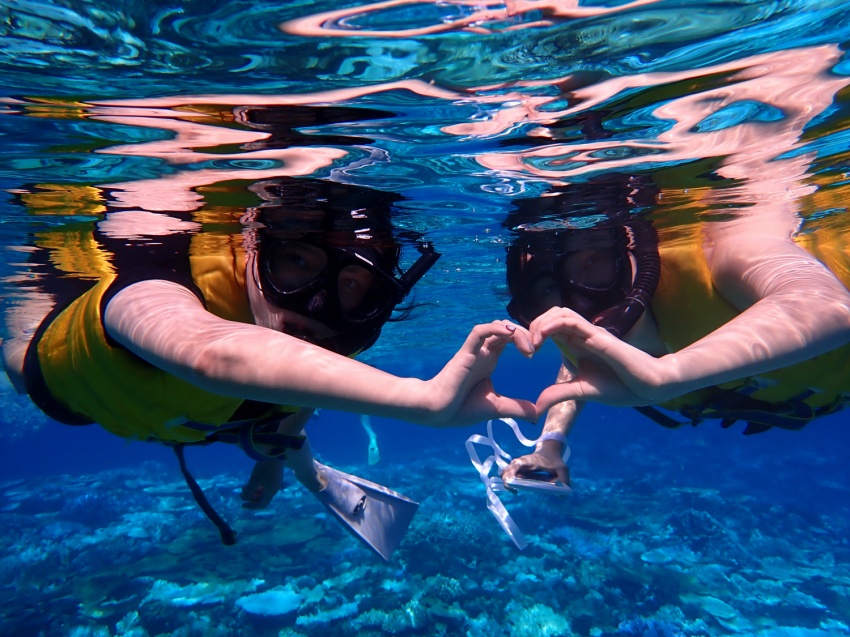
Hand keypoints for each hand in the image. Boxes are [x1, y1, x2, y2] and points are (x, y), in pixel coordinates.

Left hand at [240, 460, 283, 509]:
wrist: (275, 452)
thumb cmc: (264, 467)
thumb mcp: (254, 480)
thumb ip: (249, 491)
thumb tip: (244, 497)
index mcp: (271, 491)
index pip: (262, 505)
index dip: (251, 506)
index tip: (242, 505)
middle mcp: (274, 488)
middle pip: (262, 498)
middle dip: (250, 498)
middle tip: (240, 494)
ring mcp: (275, 482)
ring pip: (263, 491)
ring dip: (252, 491)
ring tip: (243, 487)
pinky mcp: (274, 475)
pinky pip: (265, 485)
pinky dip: (257, 485)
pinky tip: (250, 481)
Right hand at [425, 320, 537, 426]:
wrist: (437, 412)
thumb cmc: (461, 408)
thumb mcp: (498, 408)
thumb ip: (517, 408)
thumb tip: (537, 416)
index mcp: (491, 360)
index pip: (511, 339)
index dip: (526, 340)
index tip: (535, 354)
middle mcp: (484, 352)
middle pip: (507, 329)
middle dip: (525, 334)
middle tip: (535, 349)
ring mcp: (475, 351)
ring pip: (496, 326)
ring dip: (515, 331)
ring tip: (527, 347)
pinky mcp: (466, 353)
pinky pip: (479, 332)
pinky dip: (495, 327)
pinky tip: (510, 332)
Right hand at [500, 444, 569, 490]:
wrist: (549, 450)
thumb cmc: (555, 460)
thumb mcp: (562, 469)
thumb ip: (564, 481)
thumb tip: (560, 496)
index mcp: (526, 461)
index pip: (512, 468)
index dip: (509, 479)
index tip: (515, 489)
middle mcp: (518, 463)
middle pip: (504, 472)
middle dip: (507, 483)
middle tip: (515, 492)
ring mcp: (517, 466)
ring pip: (505, 474)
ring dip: (508, 483)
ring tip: (516, 491)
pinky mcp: (517, 469)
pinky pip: (509, 475)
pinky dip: (510, 482)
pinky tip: (519, 487)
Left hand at [529, 307, 671, 411]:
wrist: (648, 388)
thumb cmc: (621, 387)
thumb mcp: (580, 392)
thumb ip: (558, 394)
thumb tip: (537, 406)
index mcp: (576, 344)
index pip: (549, 327)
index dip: (533, 334)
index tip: (526, 353)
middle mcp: (582, 335)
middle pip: (551, 315)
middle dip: (533, 326)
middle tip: (527, 348)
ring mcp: (591, 334)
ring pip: (560, 312)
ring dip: (541, 322)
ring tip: (533, 344)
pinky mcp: (599, 337)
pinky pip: (572, 321)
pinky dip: (553, 324)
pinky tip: (542, 338)